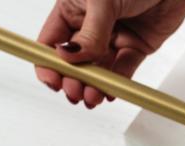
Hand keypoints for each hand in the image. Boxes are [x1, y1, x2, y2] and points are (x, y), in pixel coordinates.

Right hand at [36, 0, 184, 107]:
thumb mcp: (103, 1)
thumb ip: (89, 33)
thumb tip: (70, 58)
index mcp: (72, 8)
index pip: (51, 41)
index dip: (48, 63)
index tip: (52, 80)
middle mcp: (89, 25)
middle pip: (74, 61)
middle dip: (72, 79)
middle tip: (75, 92)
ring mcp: (112, 36)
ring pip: (99, 68)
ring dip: (94, 86)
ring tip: (92, 97)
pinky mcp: (135, 46)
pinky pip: (123, 69)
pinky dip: (117, 83)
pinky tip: (110, 93)